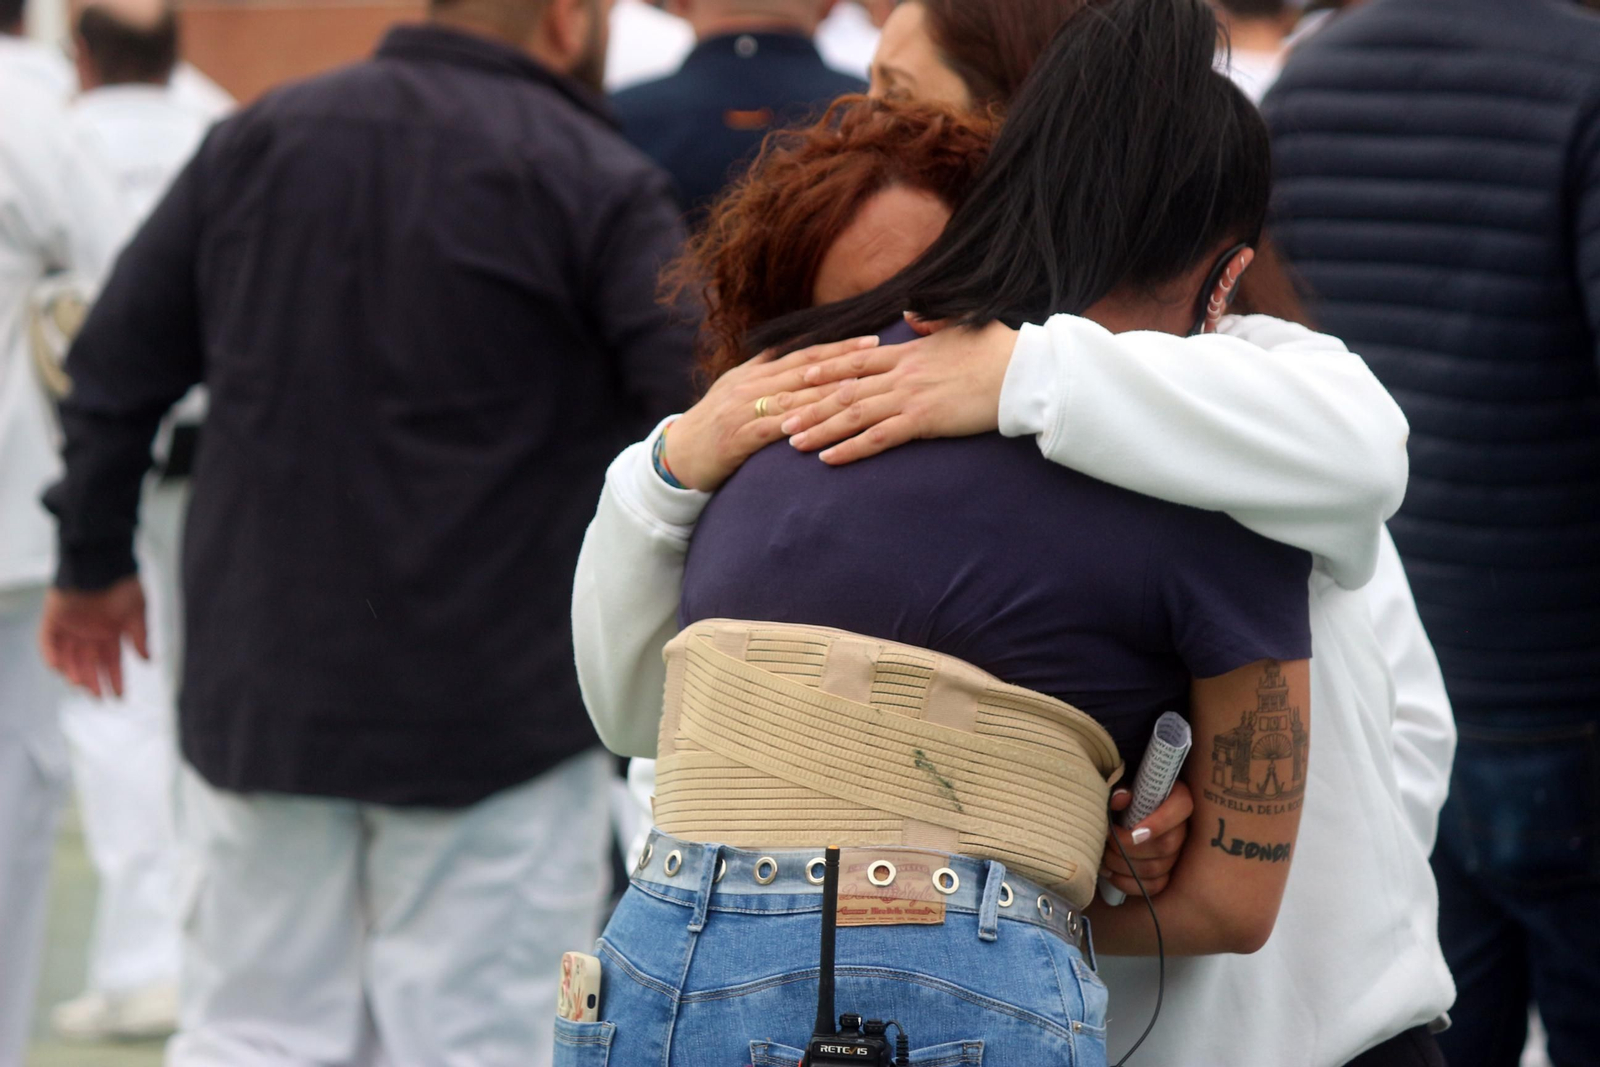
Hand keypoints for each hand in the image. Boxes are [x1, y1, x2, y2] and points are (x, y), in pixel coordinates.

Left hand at [38, 576, 148, 697]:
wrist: (101, 561)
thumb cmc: (123, 583)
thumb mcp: (138, 612)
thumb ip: (140, 636)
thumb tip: (147, 660)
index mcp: (111, 631)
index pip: (112, 661)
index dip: (116, 679)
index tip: (119, 696)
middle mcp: (90, 632)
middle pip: (90, 664)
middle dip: (94, 682)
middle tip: (98, 698)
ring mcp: (71, 625)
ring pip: (69, 656)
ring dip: (74, 671)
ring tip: (81, 684)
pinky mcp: (54, 617)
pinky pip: (48, 641)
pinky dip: (52, 655)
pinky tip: (59, 668)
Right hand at [663, 336, 879, 490]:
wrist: (678, 454)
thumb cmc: (713, 423)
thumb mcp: (735, 388)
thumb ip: (763, 370)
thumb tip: (790, 348)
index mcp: (755, 372)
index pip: (804, 354)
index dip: (838, 347)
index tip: (871, 340)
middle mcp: (750, 385)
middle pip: (804, 370)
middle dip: (843, 362)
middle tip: (877, 354)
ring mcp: (743, 409)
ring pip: (792, 397)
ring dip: (825, 391)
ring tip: (858, 386)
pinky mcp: (737, 437)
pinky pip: (771, 428)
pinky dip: (795, 424)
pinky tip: (818, 423)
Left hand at [778, 317, 1019, 464]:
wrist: (1024, 371)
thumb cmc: (999, 350)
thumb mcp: (961, 326)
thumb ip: (930, 322)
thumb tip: (911, 314)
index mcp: (908, 351)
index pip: (855, 360)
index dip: (824, 369)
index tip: (798, 376)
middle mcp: (902, 373)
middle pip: (843, 390)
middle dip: (808, 404)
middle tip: (778, 418)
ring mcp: (910, 396)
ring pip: (852, 414)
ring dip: (819, 428)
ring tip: (792, 442)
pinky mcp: (923, 420)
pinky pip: (877, 437)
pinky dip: (849, 448)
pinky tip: (828, 459)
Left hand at [1099, 780, 1194, 897]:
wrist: (1121, 812)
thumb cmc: (1124, 795)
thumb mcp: (1122, 785)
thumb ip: (1121, 789)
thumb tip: (1120, 798)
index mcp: (1177, 797)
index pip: (1182, 806)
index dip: (1160, 821)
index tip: (1133, 830)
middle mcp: (1183, 827)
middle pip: (1166, 845)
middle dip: (1129, 846)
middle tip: (1107, 840)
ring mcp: (1177, 853)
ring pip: (1157, 868)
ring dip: (1124, 864)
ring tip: (1103, 855)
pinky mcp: (1166, 873)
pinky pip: (1154, 886)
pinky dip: (1128, 882)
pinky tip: (1109, 872)